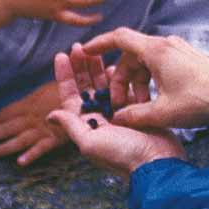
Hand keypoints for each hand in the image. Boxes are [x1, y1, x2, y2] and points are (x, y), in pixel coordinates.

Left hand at [0, 81, 67, 165]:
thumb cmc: (67, 91)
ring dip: (6, 146)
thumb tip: (23, 100)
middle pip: (10, 126)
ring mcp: (44, 128)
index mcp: (31, 102)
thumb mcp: (48, 88)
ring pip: (21, 139)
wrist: (85, 98)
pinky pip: (41, 148)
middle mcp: (33, 116)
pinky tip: (20, 163)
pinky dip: (31, 155)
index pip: (7, 112)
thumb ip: (35, 96)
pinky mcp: (55, 138)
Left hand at [47, 50, 184, 180]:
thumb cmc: (124, 155)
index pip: (71, 95)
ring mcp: (118, 113)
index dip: (65, 75)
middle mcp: (100, 117)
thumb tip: (50, 115)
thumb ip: (71, 126)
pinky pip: (125, 88)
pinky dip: (120, 76)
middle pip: (87, 86)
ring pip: (105, 84)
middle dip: (82, 66)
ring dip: (100, 68)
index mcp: (87, 124)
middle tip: (79, 47)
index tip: (61, 55)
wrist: (158, 162)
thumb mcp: (91, 142)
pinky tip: (116, 65)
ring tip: (96, 51)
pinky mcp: (136, 109)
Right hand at [80, 28, 208, 131]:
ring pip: (144, 61)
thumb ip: (134, 115)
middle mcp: (165, 44)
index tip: (84, 52)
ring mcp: (176, 49)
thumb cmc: (201, 102)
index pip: (119, 37)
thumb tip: (116, 118)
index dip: (98, 44)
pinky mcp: (185, 57)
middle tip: (119, 103)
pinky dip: (150, 79)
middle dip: (121, 78)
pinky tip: (154, 100)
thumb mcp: (163, 113)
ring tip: (140, 107)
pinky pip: (158, 63)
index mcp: (156, 50)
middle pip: (130, 55)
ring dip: (137, 82)